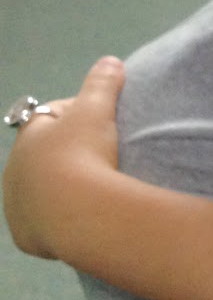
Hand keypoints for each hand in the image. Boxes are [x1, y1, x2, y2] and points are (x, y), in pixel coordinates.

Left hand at [2, 57, 123, 256]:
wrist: (79, 213)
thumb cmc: (84, 154)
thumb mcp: (97, 109)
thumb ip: (102, 82)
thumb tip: (111, 61)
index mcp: (27, 136)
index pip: (49, 118)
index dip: (76, 116)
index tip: (102, 122)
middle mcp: (14, 171)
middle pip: (43, 157)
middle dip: (66, 155)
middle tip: (102, 158)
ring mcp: (17, 207)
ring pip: (41, 192)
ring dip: (61, 189)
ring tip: (94, 191)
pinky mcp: (26, 237)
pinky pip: (44, 225)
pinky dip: (60, 220)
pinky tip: (81, 218)